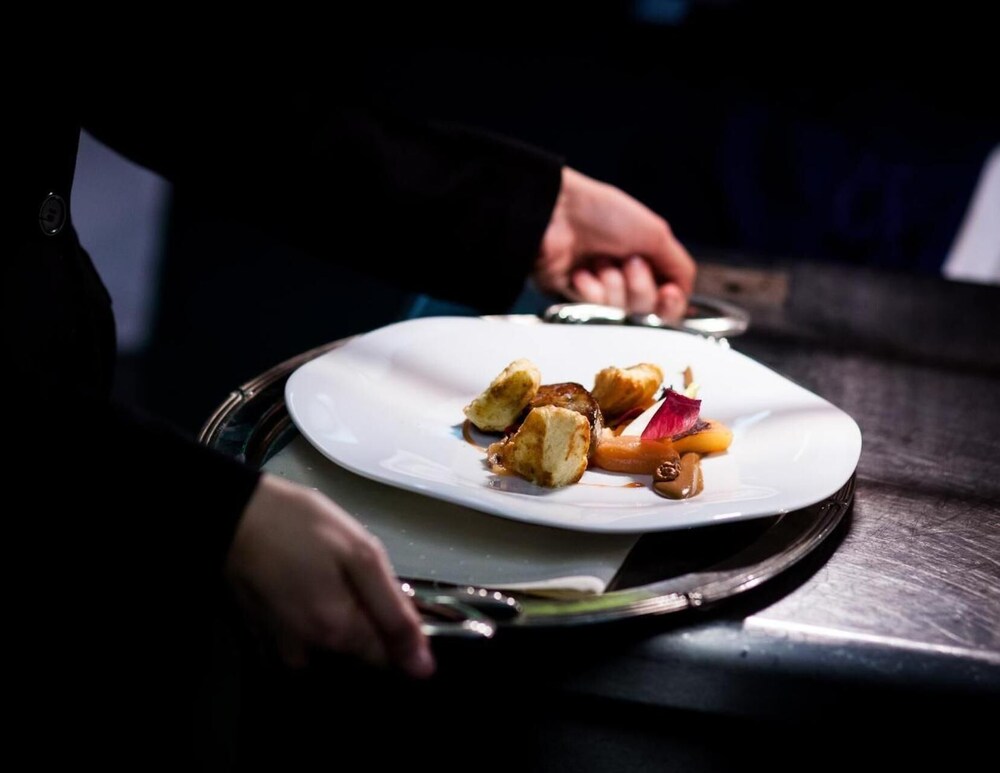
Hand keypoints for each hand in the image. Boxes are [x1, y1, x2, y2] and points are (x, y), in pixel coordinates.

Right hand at [225, 474, 433, 677]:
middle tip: (347, 569)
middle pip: (359, 649)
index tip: (381, 588)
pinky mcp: (262, 636)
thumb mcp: (361, 556)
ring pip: (330, 641)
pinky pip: (302, 635)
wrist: (229, 514)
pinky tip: (301, 578)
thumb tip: (422, 668)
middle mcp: (310, 655)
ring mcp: (281, 649)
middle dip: (364, 613)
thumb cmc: (299, 526)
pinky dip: (310, 611)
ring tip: (321, 569)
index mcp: (339, 635)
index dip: (395, 623)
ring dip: (337, 611)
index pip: (389, 657)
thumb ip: (394, 614)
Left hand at [534, 167, 695, 318]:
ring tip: (599, 259)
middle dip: (639, 287)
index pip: (667, 302)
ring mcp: (598, 291)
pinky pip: (593, 311)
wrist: (557, 214)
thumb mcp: (655, 234)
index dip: (670, 303)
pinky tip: (579, 271)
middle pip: (645, 311)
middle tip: (628, 260)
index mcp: (645, 261)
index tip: (668, 292)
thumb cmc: (604, 214)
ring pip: (620, 313)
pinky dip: (590, 290)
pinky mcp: (573, 300)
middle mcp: (623, 279)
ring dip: (613, 284)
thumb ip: (680, 267)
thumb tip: (685, 294)